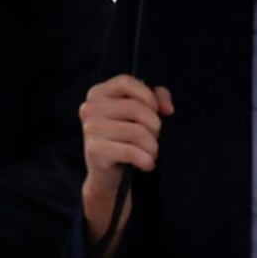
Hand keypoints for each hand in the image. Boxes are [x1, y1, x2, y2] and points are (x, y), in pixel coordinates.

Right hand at [78, 76, 169, 248]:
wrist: (108, 176)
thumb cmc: (125, 140)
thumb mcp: (139, 115)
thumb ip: (156, 99)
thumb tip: (167, 108)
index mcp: (97, 94)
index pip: (126, 81)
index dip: (148, 96)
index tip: (158, 111)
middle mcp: (89, 108)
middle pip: (135, 107)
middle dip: (154, 126)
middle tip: (155, 138)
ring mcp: (90, 129)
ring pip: (137, 131)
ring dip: (152, 146)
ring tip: (151, 153)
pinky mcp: (95, 151)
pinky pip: (131, 151)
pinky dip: (146, 160)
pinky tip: (147, 164)